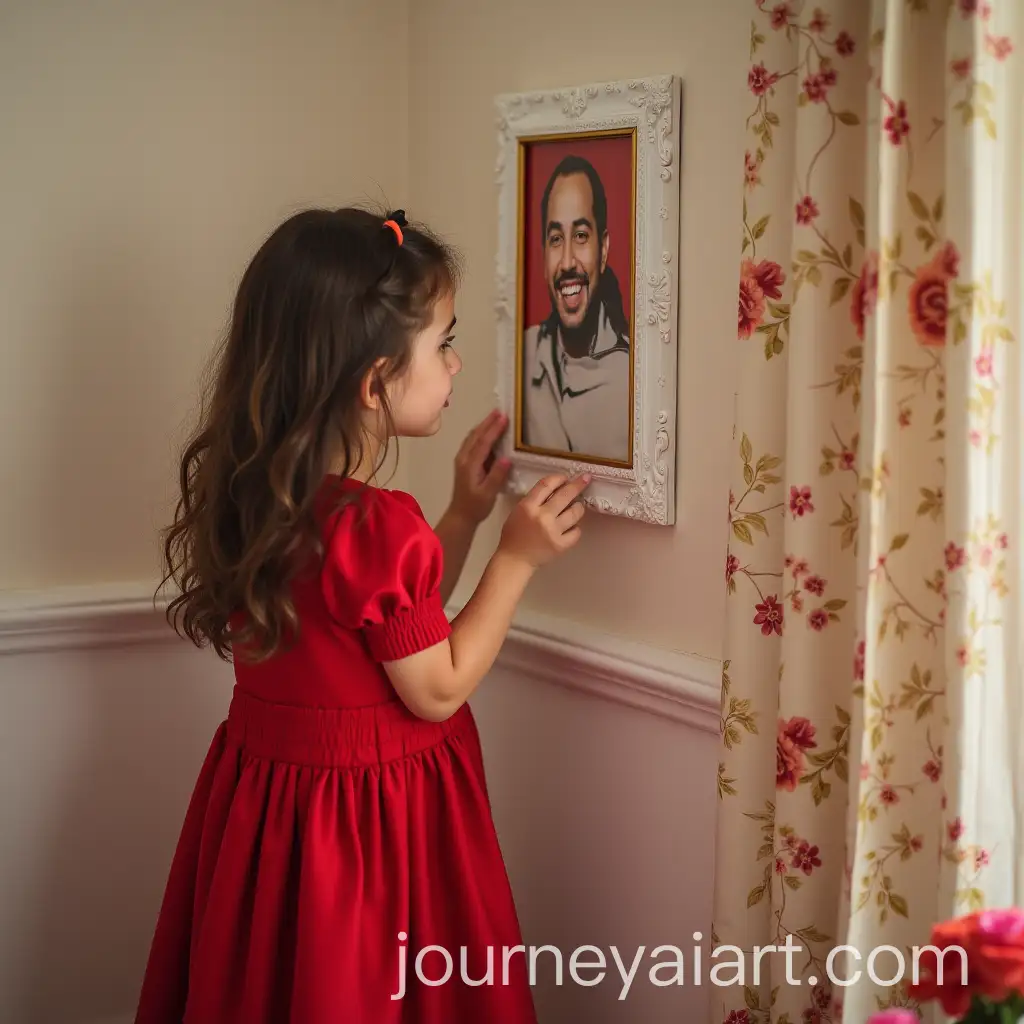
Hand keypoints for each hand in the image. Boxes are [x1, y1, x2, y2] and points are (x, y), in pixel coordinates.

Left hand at [448, 409, 511, 524]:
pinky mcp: (464, 462)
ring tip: (495, 416)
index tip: (504, 417)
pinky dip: (480, 433)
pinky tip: (487, 431)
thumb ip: (496, 476)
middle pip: (475, 435)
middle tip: (501, 411)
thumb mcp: (488, 493)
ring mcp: (462, 459)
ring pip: (472, 437)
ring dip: (483, 426)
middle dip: (488, 422)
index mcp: (470, 465)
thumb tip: (507, 458)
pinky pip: (472, 442)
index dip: (494, 429)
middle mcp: (464, 458)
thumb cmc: (476, 506)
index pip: (483, 442)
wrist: (460, 515)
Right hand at [497, 473, 589, 567]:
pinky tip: (570, 527)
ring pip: (575, 512)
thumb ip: (535, 500)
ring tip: (577, 507)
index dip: (559, 478)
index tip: (565, 477)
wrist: (515, 559)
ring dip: (578, 507)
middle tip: (586, 479)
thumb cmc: (514, 535)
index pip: (547, 484)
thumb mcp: (518, 511)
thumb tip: (556, 490)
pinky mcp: (561, 544)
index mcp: (528, 506)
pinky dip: (575, 528)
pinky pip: (576, 531)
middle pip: (565, 495)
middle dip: (578, 485)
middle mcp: (542, 516)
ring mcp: (553, 531)